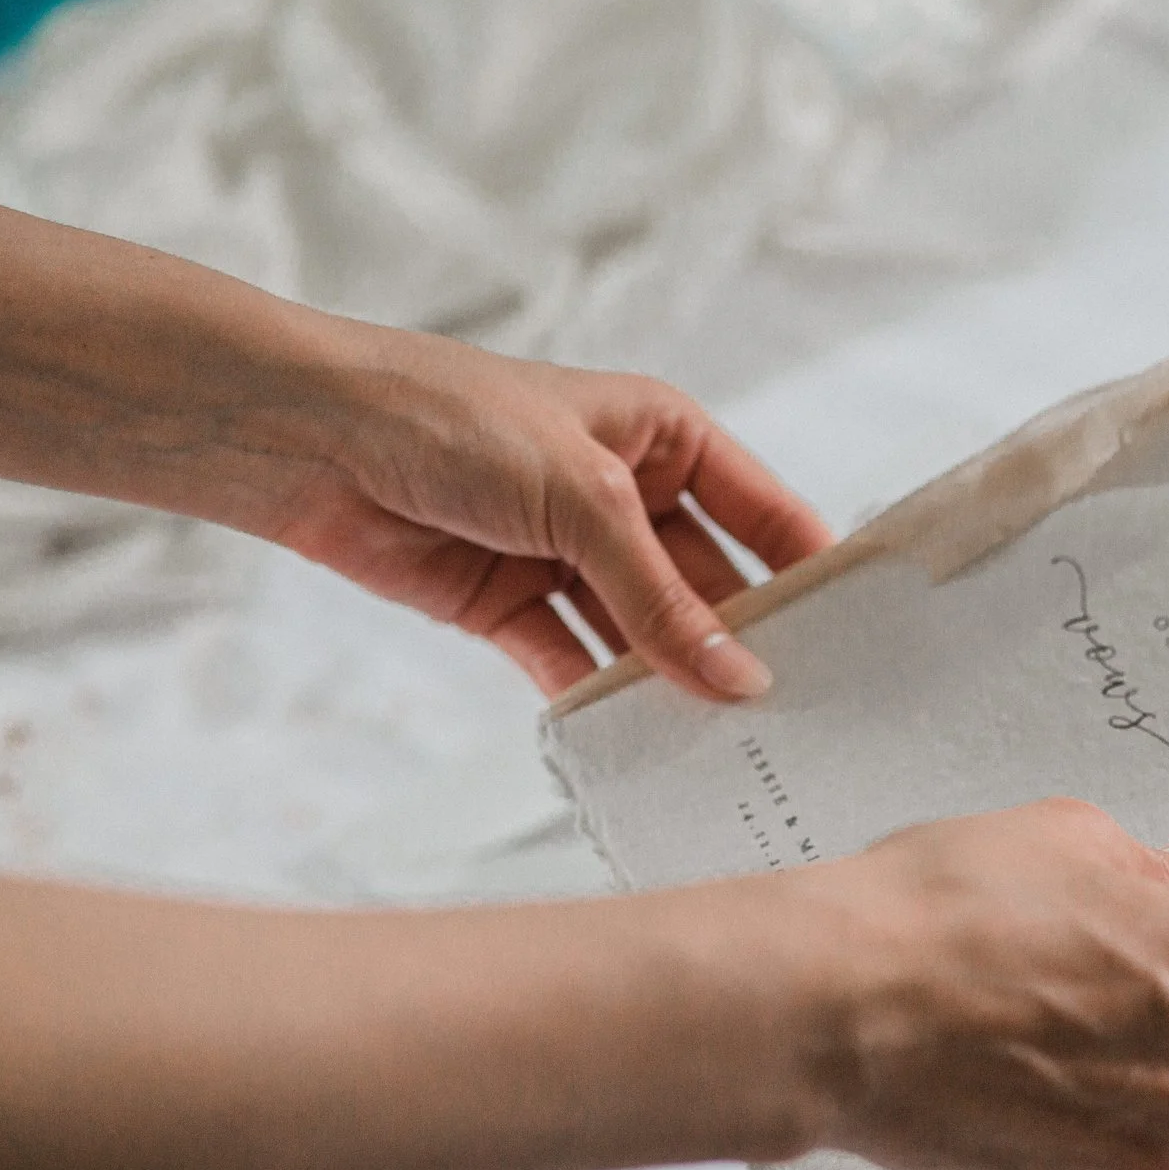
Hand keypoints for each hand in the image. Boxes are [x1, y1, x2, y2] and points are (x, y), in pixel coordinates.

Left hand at [270, 324, 831, 699]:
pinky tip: (634, 746)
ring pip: (643, 634)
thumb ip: (663, 597)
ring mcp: (569, 554)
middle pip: (709, 587)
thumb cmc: (452, 420)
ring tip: (724, 749)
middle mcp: (627, 497)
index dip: (811, 571)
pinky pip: (573, 663)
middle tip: (797, 719)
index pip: (765, 513)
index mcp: (665, 438)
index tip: (860, 641)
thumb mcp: (584, 498)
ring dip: (671, 685)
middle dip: (742, 648)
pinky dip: (596, 703)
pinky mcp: (510, 603)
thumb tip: (741, 680)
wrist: (307, 437)